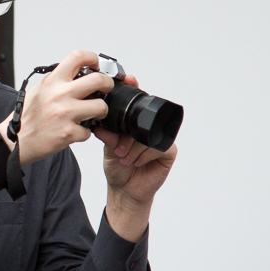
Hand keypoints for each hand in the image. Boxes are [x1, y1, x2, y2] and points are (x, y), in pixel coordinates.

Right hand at [7, 50, 115, 165]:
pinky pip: (88, 131)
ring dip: (100, 111)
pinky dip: (83, 133)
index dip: (92, 57)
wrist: (16, 141)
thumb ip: (58, 81)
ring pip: (100, 107)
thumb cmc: (27, 117)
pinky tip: (74, 131)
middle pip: (98, 80)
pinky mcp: (68, 133)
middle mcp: (59, 95)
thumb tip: (77, 73)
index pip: (77, 57)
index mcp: (52, 82)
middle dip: (107, 84)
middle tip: (106, 88)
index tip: (97, 64)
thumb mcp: (40, 90)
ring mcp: (65, 114)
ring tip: (92, 114)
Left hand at [94, 74, 177, 239]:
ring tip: (123, 156)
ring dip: (134, 146)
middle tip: (118, 144)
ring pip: (151, 134)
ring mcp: (161, 139)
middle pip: (145, 117)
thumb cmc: (117, 167)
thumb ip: (107, 135)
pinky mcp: (169, 152)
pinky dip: (144, 154)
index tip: (130, 80)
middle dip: (130, 131)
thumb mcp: (108, 148)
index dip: (135, 90)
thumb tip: (100, 124)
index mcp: (135, 124)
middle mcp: (149, 129)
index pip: (138, 104)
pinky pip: (160, 146)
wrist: (124, 190)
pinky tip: (135, 161)